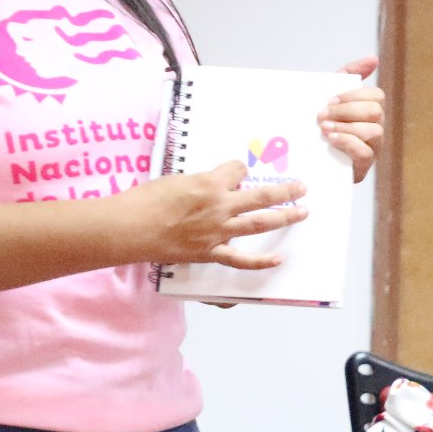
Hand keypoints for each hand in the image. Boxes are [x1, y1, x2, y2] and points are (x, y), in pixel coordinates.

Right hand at [126, 159, 306, 269]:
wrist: (129, 227)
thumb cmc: (145, 199)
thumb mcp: (176, 179)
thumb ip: (200, 183)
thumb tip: (213, 185)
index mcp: (210, 183)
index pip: (237, 170)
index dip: (238, 169)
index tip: (238, 171)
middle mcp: (220, 206)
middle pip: (261, 195)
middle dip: (284, 191)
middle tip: (301, 188)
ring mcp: (218, 231)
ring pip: (259, 223)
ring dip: (284, 217)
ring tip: (302, 212)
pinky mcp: (210, 252)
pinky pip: (240, 259)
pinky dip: (261, 261)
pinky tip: (278, 260)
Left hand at [318, 57, 383, 179]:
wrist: (307, 158)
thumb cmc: (324, 122)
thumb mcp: (332, 96)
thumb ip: (350, 74)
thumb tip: (373, 58)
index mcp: (370, 110)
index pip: (376, 95)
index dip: (353, 95)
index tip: (330, 100)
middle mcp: (376, 128)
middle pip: (375, 112)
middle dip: (346, 111)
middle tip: (322, 115)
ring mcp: (372, 148)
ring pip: (374, 131)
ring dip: (346, 127)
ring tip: (323, 128)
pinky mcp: (364, 166)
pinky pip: (365, 152)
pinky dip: (346, 142)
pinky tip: (330, 139)